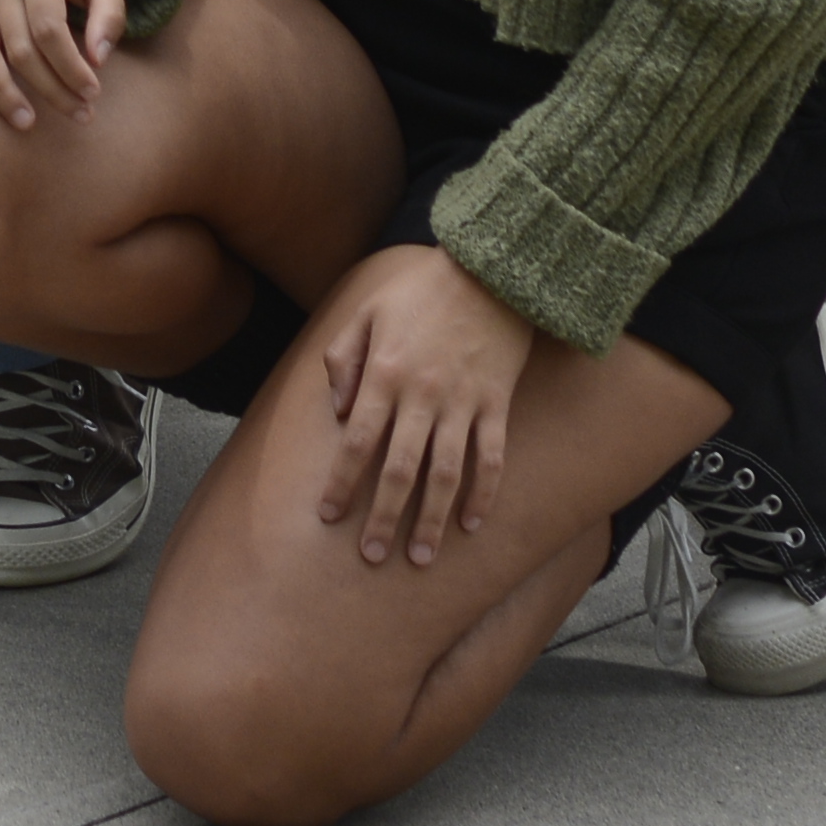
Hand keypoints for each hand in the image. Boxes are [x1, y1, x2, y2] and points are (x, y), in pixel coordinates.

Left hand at [308, 241, 552, 571]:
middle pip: (399, 471)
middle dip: (383, 518)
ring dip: (431, 520)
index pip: (356, 442)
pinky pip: (491, 458)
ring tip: (420, 557)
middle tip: (372, 556)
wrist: (489, 268)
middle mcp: (422, 396)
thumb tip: (338, 412)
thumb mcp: (367, 310)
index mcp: (385, 374)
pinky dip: (483, 494)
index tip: (329, 517)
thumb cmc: (421, 289)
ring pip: (445, 475)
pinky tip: (473, 524)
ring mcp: (462, 403)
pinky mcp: (496, 403)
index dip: (341, 483)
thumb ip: (343, 359)